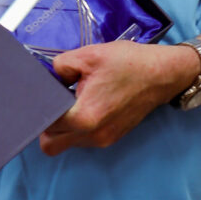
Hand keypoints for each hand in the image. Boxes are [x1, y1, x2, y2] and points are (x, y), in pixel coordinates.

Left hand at [39, 40, 198, 155]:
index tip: (40, 96)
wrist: (162, 74)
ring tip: (72, 99)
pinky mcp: (112, 137)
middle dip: (46, 125)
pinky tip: (86, 103)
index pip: (45, 125)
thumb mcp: (88, 55)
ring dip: (63, 127)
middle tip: (53, 101)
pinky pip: (83, 139)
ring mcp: (104, 139)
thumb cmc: (128, 63)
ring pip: (67, 143)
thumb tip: (49, 77)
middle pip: (51, 144)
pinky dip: (78, 127)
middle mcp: (93, 135)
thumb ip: (60, 66)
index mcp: (84, 116)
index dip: (38, 110)